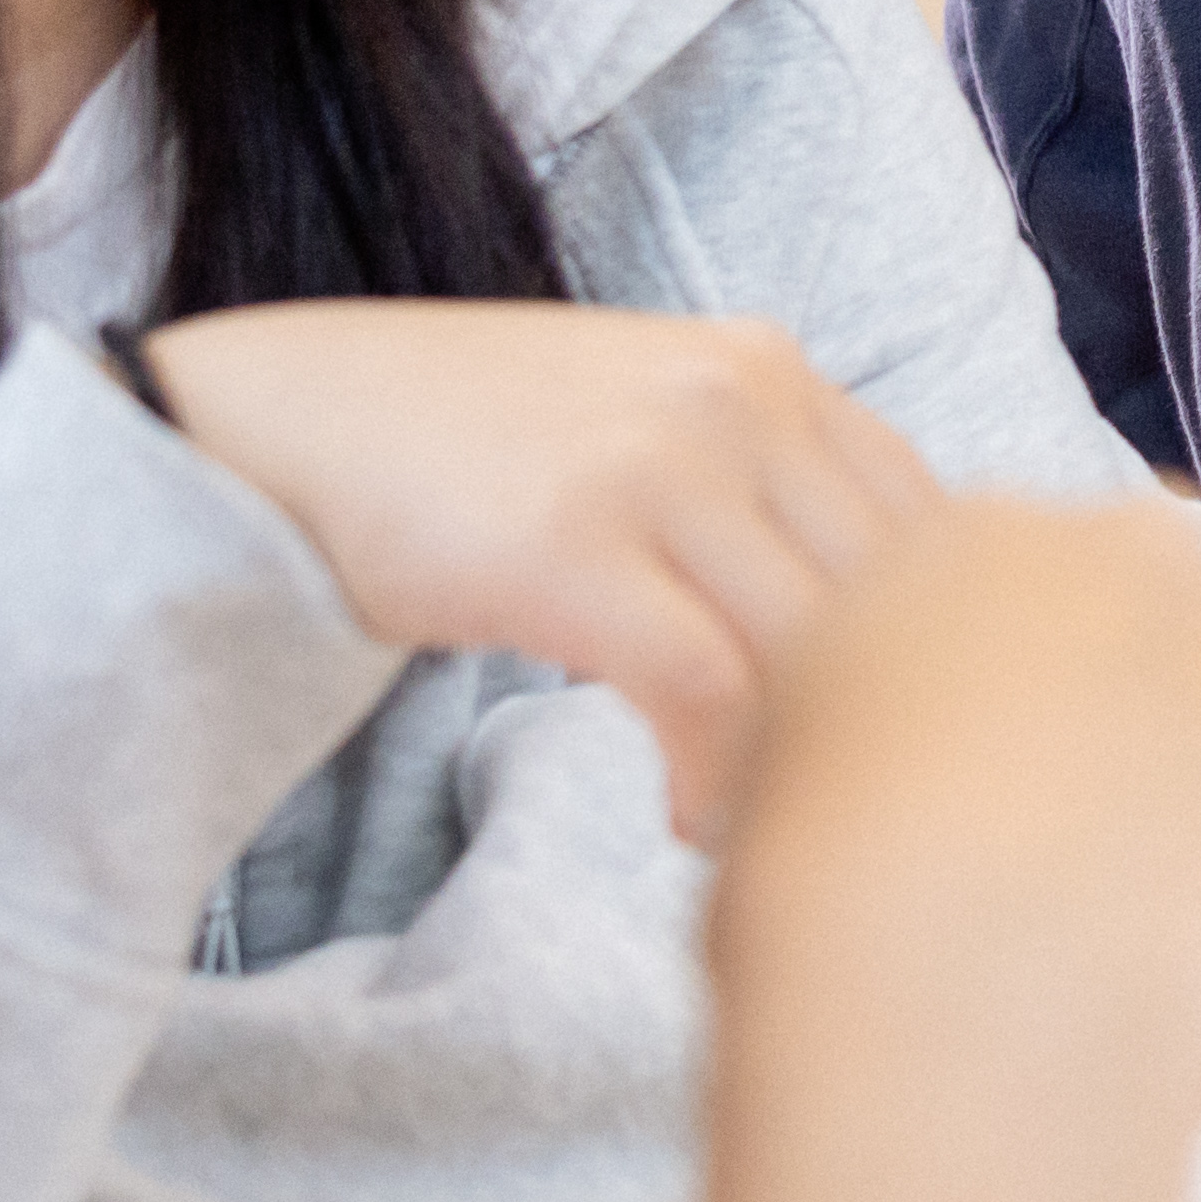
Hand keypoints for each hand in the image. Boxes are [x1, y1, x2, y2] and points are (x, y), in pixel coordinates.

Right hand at [132, 300, 937, 839]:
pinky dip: (717, 777)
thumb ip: (755, 494)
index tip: (892, 748)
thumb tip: (870, 634)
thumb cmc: (455, 453)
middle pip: (892, 599)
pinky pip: (708, 691)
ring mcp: (663, 464)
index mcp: (773, 369)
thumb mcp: (636, 429)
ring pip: (814, 651)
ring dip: (803, 764)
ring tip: (765, 832)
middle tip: (838, 813)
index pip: (934, 528)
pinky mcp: (575, 544)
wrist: (266, 422)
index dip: (932, 656)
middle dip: (881, 723)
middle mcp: (742, 399)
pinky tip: (687, 820)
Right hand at [701, 500, 1200, 1127]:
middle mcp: (1140, 562)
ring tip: (1136, 921)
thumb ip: (874, 713)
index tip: (1006, 767)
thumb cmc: (839, 885)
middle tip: (1078, 851)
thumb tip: (903, 754)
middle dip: (1132, 726)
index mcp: (981, 537)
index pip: (1025, 578)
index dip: (1021, 687)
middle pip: (1156, 627)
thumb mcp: (785, 755)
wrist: (973, 978)